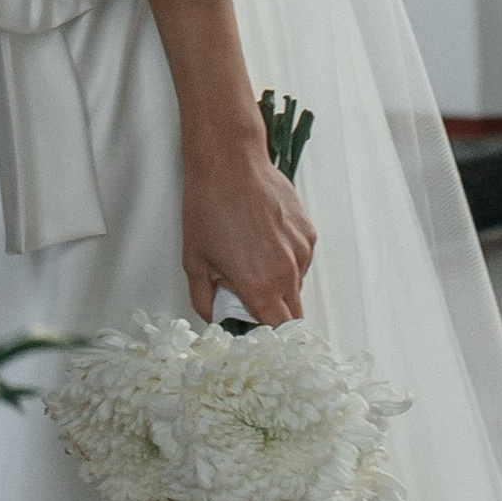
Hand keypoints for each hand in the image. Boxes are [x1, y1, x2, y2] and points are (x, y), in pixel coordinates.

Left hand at [180, 127, 315, 325]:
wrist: (229, 161)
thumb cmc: (208, 207)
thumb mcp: (193, 260)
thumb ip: (205, 299)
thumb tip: (215, 317)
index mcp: (260, 286)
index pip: (277, 333)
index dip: (266, 339)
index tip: (253, 335)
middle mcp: (288, 272)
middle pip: (293, 316)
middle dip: (274, 317)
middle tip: (250, 301)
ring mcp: (302, 251)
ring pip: (297, 286)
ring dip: (280, 286)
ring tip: (252, 259)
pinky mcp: (308, 232)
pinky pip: (301, 260)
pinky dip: (286, 260)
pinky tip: (264, 239)